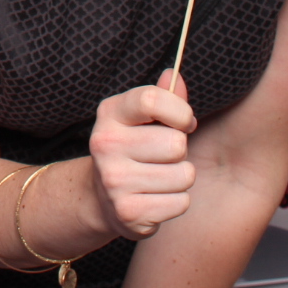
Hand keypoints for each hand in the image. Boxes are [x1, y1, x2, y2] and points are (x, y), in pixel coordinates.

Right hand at [87, 71, 196, 240]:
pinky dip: (176, 201)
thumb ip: (163, 97)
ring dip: (181, 178)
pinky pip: (181, 202)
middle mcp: (105, 144)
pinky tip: (156, 197)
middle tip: (163, 156)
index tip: (183, 121)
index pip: (152, 100)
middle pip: (177, 143)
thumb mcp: (142, 119)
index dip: (180, 111)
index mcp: (110, 113)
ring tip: (161, 178)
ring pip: (184, 175)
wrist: (102, 198)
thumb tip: (174, 75)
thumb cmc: (133, 149)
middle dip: (180, 151)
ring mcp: (114, 180)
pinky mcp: (128, 211)